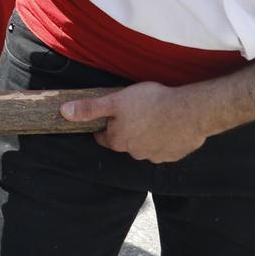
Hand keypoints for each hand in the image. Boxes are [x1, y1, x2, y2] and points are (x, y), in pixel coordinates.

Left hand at [61, 81, 212, 162]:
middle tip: (134, 112)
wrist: (190, 111)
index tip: (109, 116)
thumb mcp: (115, 100)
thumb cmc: (151, 103)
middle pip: (124, 142)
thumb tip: (64, 112)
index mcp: (119, 140)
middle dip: (125, 130)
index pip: (103, 138)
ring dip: (145, 135)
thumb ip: (90, 109)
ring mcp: (156, 156)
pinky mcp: (174, 154)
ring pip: (144, 146)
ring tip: (153, 117)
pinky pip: (164, 148)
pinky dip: (164, 139)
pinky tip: (168, 125)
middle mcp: (135, 152)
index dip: (104, 126)